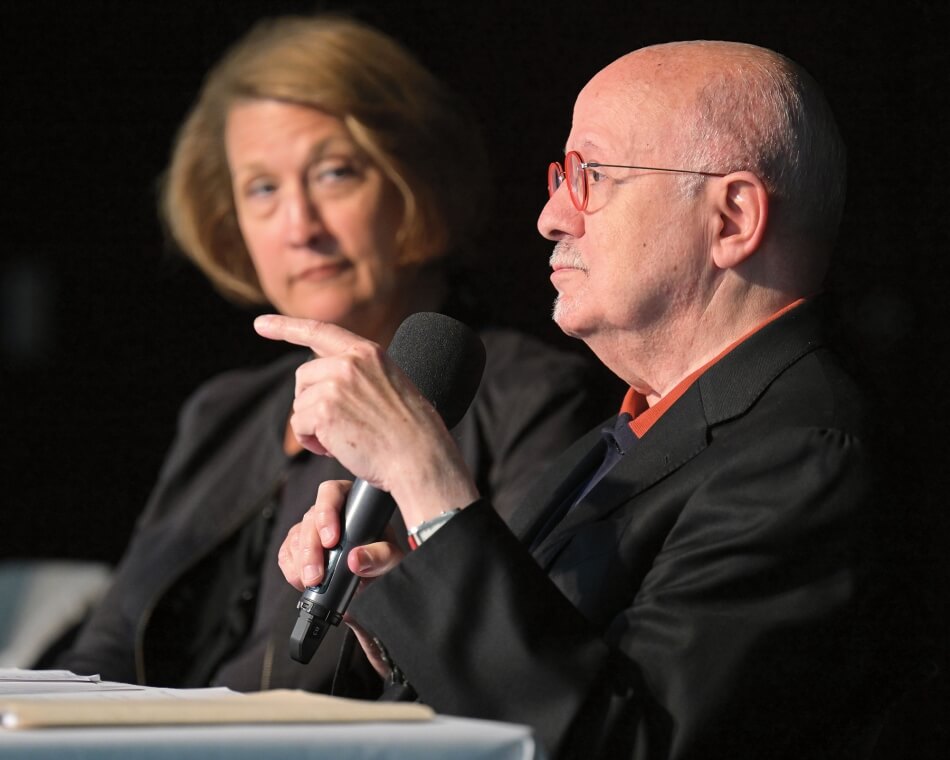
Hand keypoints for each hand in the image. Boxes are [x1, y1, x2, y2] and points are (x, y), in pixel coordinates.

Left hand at [255, 314, 477, 526]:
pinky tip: (336, 447)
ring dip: (313, 426)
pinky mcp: (323, 410)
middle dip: (311, 402)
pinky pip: (299, 426)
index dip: (286, 327)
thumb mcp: (390, 385)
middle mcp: (349, 362)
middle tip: (337, 425)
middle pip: (304, 377)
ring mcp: (335, 384)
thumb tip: (321, 382)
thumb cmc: (410, 431)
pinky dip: (311, 442)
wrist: (420, 455)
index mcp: (368, 352)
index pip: (319, 331)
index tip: (261, 325)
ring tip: (344, 438)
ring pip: (300, 404)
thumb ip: (359, 374)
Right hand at [277, 479, 404, 589]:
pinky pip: (286, 553)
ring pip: (296, 538)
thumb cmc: (381, 553)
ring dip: (301, 563)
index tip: (331, 541)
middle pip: (309, 520)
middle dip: (311, 550)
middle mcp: (327, 509)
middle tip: (317, 575)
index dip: (326, 514)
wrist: (369, 570)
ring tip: (313, 583)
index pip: (331, 493)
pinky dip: (291, 569)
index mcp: (350, 500)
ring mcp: (309, 526)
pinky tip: (302, 581)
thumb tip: (355, 560)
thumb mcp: (389, 556)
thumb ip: (378, 556)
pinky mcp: (297, 545)